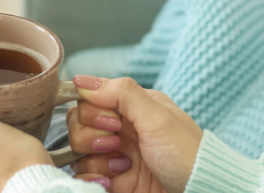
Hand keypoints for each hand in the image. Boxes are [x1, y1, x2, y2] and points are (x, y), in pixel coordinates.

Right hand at [68, 76, 202, 192]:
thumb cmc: (187, 154)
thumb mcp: (158, 117)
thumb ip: (122, 93)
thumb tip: (82, 81)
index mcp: (130, 108)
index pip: (88, 99)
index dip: (92, 110)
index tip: (111, 122)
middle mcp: (118, 130)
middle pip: (77, 124)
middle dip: (90, 136)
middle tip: (116, 143)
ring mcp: (113, 156)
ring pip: (78, 151)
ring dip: (96, 159)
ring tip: (123, 166)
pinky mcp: (111, 180)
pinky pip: (82, 176)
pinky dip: (91, 179)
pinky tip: (111, 182)